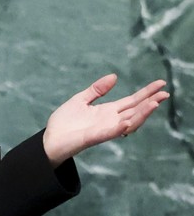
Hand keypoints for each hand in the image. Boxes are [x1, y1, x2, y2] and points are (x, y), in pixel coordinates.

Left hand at [42, 74, 168, 166]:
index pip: (131, 101)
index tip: (160, 83)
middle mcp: (110, 121)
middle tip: (165, 93)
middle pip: (135, 110)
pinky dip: (119, 128)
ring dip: (142, 114)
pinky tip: (127, 122)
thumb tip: (115, 76)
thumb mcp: (80, 100)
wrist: (50, 139)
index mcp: (107, 111)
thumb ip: (97, 90)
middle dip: (150, 102)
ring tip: (154, 104)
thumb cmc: (64, 122)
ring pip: (129, 122)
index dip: (146, 93)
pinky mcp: (94, 138)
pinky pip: (110, 133)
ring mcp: (104, 130)